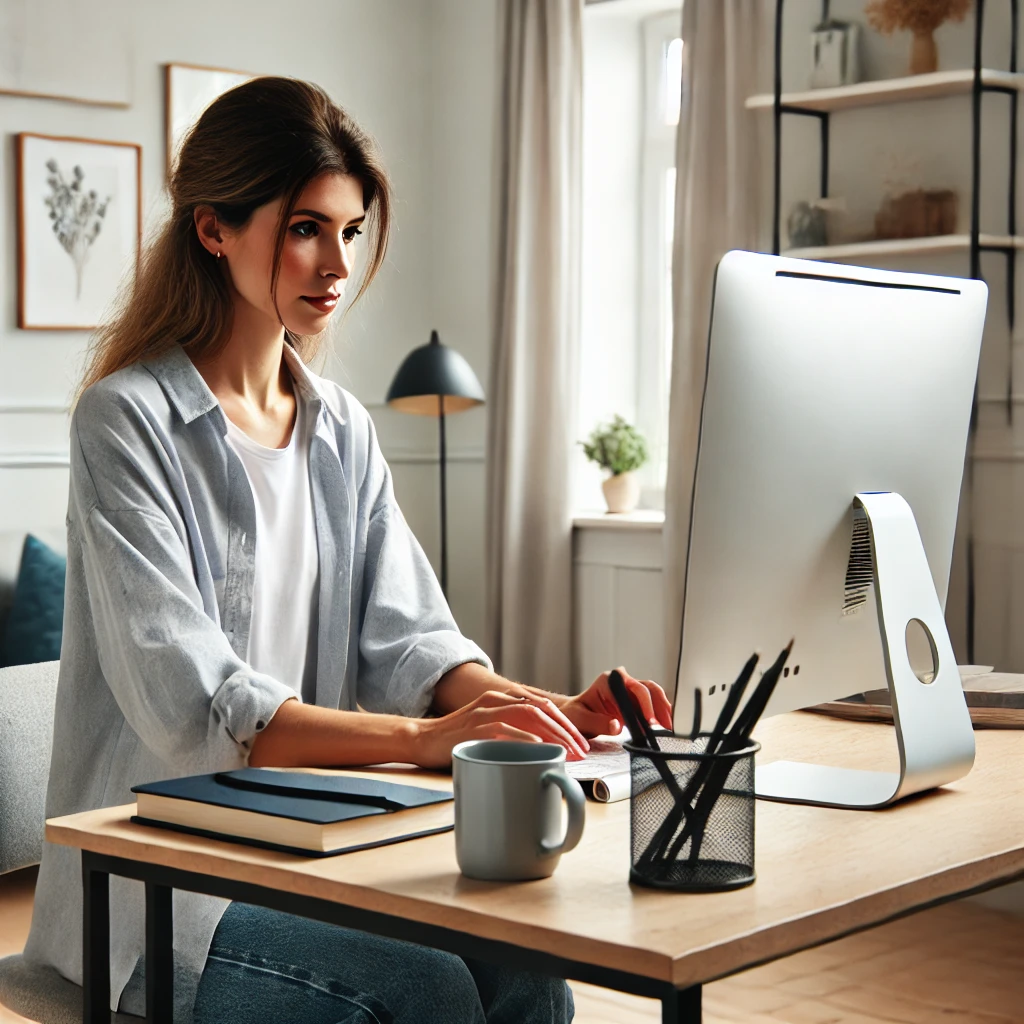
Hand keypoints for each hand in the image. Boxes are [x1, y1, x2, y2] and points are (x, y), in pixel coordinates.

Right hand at [413, 689, 589, 768]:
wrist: (422, 738)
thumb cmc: (457, 739)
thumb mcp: (488, 729)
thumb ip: (511, 732)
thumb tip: (543, 750)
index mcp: (503, 698)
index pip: (543, 706)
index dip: (566, 723)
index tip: (581, 742)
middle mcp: (497, 699)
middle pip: (542, 710)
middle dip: (567, 731)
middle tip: (582, 751)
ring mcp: (486, 711)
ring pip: (530, 717)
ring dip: (554, 735)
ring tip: (568, 752)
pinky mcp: (475, 726)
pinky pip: (506, 729)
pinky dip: (525, 737)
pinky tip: (539, 746)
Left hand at [561, 667, 672, 738]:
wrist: (574, 716)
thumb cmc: (574, 714)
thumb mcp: (579, 718)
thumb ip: (597, 722)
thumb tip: (616, 725)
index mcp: (608, 681)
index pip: (633, 688)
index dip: (644, 704)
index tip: (650, 721)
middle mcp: (622, 682)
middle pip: (648, 688)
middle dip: (659, 706)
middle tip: (665, 726)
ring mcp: (629, 692)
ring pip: (653, 695)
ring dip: (663, 710)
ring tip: (670, 728)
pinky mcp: (634, 703)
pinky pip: (652, 706)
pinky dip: (660, 715)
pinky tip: (666, 726)